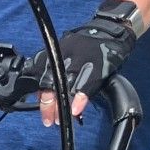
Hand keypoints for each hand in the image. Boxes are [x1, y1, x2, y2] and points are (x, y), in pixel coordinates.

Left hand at [33, 5, 138, 125]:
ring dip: (62, 105)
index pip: (39, 74)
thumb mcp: (66, 52)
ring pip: (67, 85)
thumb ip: (53, 69)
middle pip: (51, 81)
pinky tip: (77, 110)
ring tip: (61, 119)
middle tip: (49, 119)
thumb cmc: (86, 45)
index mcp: (55, 51)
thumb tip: (40, 93)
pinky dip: (80, 99)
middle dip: (48, 103)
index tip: (41, 107)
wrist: (111, 30)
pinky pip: (87, 84)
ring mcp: (83, 59)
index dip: (38, 93)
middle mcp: (66, 54)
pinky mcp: (99, 65)